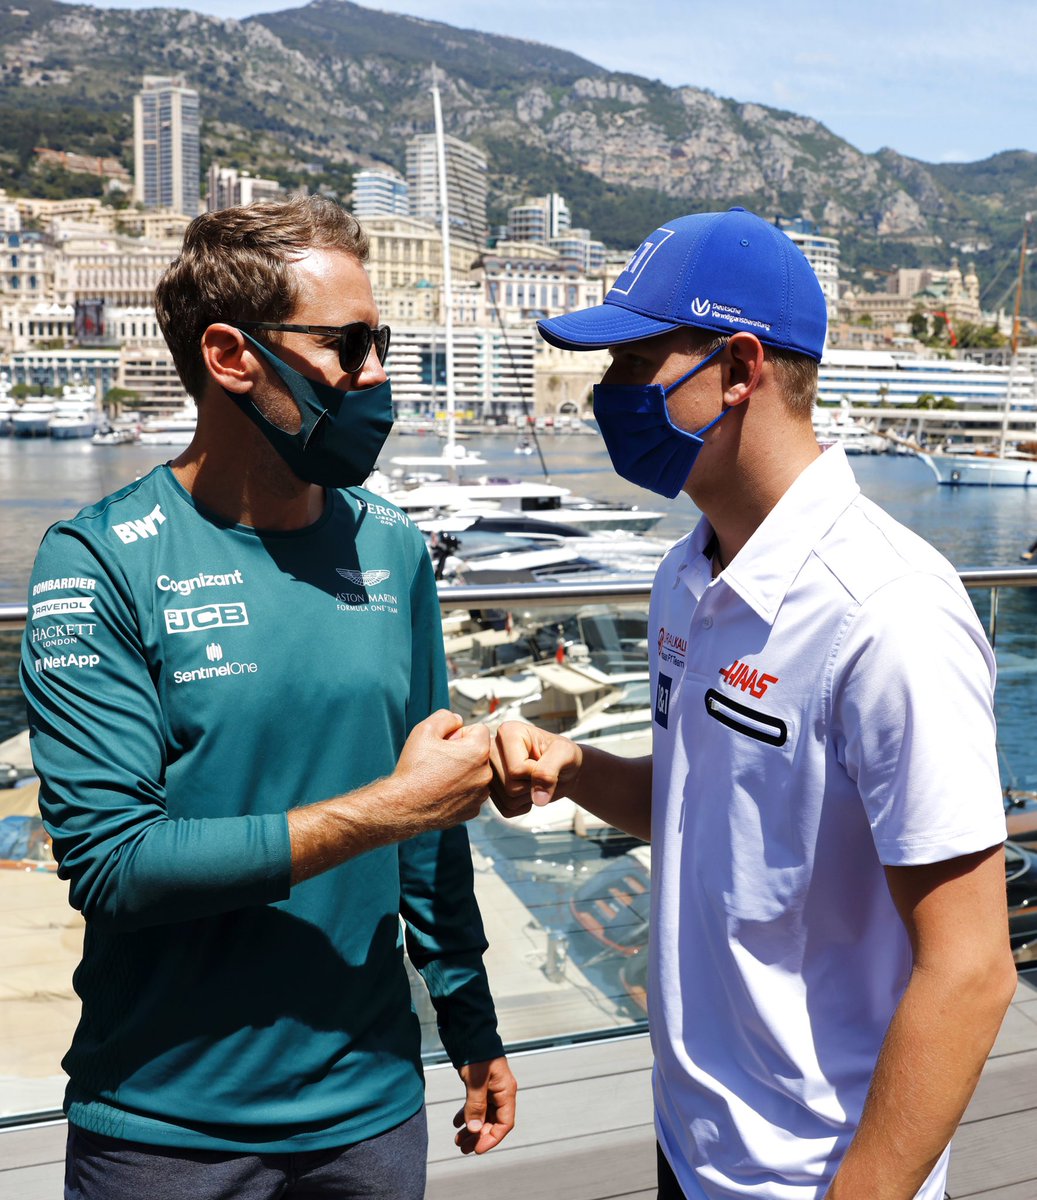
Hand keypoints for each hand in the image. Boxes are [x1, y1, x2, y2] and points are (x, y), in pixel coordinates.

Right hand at [394, 710, 491, 830]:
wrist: (403, 806)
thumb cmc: (414, 770)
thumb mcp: (425, 729)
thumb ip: (446, 717)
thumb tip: (457, 720)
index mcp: (478, 751)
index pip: (478, 730)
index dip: (459, 733)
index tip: (445, 743)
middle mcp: (485, 774)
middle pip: (478, 752)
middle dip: (463, 752)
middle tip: (439, 760)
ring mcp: (480, 795)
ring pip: (476, 773)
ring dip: (463, 772)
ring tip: (440, 777)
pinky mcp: (473, 810)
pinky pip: (471, 792)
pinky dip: (460, 790)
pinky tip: (442, 791)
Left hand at [452, 1056, 516, 1154]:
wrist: (470, 1030)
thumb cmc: (476, 1052)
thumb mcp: (476, 1080)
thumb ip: (476, 1106)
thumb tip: (475, 1130)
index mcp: (506, 1091)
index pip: (504, 1123)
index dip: (492, 1138)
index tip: (477, 1149)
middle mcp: (501, 1092)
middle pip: (493, 1122)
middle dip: (478, 1136)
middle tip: (462, 1147)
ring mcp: (491, 1088)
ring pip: (484, 1115)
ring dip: (472, 1128)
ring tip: (457, 1139)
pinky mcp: (481, 1085)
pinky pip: (477, 1105)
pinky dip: (467, 1115)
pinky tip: (456, 1122)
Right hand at [489, 720, 583, 816]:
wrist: (564, 768)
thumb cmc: (563, 754)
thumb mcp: (564, 754)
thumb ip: (549, 771)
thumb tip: (538, 800)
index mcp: (507, 732)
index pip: (516, 770)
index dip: (535, 773)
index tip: (543, 760)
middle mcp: (491, 750)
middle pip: (509, 786)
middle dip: (532, 785)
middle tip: (540, 771)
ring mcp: (490, 771)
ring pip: (508, 800)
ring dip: (529, 796)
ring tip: (535, 779)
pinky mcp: (492, 789)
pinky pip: (506, 810)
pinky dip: (523, 805)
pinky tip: (528, 789)